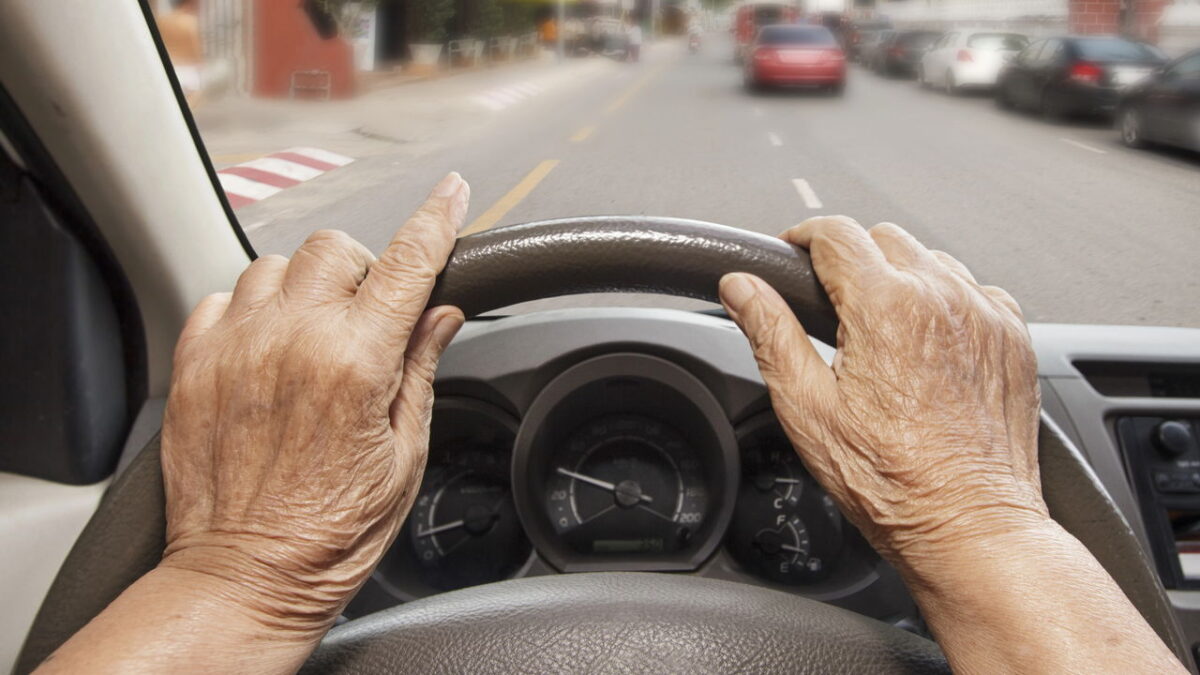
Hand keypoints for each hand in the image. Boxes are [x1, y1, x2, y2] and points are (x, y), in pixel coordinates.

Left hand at [158, 173, 468, 635]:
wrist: (246, 577)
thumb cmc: (329, 533)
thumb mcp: (403, 456)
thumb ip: (419, 370)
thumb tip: (440, 315)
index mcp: (356, 364)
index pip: (407, 264)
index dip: (436, 220)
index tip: (452, 194)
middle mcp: (292, 342)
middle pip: (335, 249)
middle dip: (362, 270)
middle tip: (369, 317)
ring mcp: (236, 349)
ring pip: (274, 264)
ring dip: (304, 287)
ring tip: (311, 336)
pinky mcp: (194, 366)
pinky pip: (221, 297)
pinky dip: (250, 310)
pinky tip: (266, 350)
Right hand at [718, 216, 1046, 579]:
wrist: (969, 524)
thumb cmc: (892, 481)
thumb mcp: (807, 408)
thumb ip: (770, 334)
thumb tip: (741, 288)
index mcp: (886, 307)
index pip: (835, 233)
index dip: (802, 237)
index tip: (791, 253)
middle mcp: (942, 298)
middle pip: (883, 238)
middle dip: (850, 257)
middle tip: (829, 302)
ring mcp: (985, 315)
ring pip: (931, 260)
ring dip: (899, 277)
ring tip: (878, 328)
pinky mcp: (1013, 337)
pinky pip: (975, 290)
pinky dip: (946, 301)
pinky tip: (926, 344)